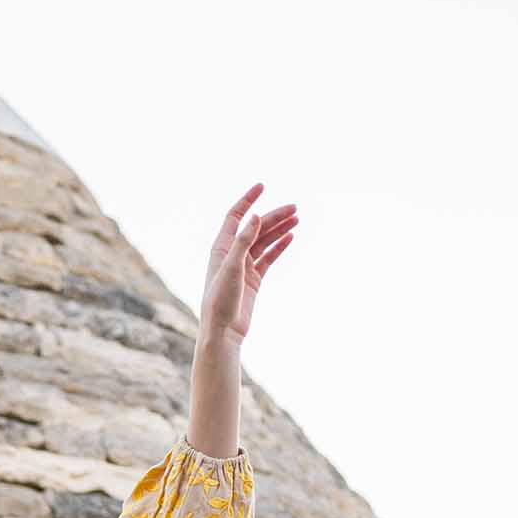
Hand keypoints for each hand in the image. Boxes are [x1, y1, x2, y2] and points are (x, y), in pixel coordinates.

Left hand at [200, 183, 296, 342]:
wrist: (223, 331)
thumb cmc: (221, 300)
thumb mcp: (232, 267)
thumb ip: (243, 241)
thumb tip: (255, 216)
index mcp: (221, 248)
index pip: (235, 217)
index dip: (248, 200)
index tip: (262, 186)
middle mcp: (232, 254)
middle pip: (255, 228)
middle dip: (274, 216)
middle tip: (294, 208)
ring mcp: (243, 267)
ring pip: (264, 242)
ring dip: (279, 230)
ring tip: (297, 219)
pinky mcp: (253, 280)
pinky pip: (268, 258)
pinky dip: (279, 247)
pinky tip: (290, 237)